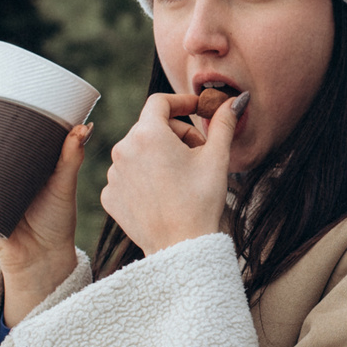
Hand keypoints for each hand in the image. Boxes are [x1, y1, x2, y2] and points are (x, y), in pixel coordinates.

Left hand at [99, 90, 245, 254]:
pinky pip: (129, 175)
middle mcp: (123, 149)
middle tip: (198, 153)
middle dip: (176, 134)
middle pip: (151, 127)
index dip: (181, 102)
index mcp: (147, 134)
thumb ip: (223, 122)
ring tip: (182, 178)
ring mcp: (114, 174)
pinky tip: (164, 194)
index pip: (160, 102)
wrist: (181, 247)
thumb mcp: (216, 157)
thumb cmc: (201, 201)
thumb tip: (236, 99)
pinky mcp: (110, 195)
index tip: (196, 108)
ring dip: (159, 156)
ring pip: (139, 151)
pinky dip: (145, 178)